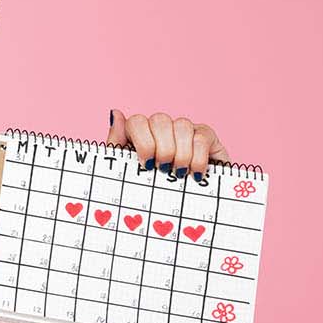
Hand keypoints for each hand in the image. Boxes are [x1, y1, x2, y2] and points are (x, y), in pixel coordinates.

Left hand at [107, 109, 229, 183]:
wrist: (184, 210)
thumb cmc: (150, 191)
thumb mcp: (128, 173)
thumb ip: (117, 143)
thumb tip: (115, 113)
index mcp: (140, 134)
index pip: (137, 121)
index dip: (143, 142)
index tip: (147, 165)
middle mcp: (162, 127)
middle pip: (160, 120)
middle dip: (162, 148)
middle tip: (163, 170)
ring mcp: (185, 129)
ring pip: (182, 125)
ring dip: (180, 153)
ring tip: (178, 173)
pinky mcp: (206, 136)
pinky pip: (202, 136)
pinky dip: (197, 157)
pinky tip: (195, 174)